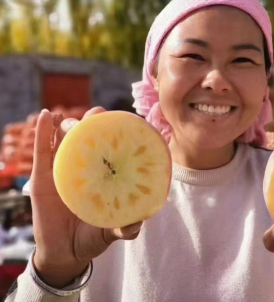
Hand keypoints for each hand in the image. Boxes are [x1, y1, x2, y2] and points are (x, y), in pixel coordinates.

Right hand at [31, 107, 142, 287]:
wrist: (65, 254)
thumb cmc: (92, 237)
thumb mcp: (111, 232)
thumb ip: (125, 229)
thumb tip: (138, 223)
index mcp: (101, 175)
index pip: (107, 146)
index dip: (113, 131)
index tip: (122, 119)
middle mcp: (82, 168)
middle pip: (85, 136)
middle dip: (92, 121)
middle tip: (98, 114)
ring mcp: (61, 170)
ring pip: (63, 138)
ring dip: (68, 123)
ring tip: (72, 119)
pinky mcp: (41, 178)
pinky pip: (41, 151)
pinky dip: (42, 132)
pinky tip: (46, 116)